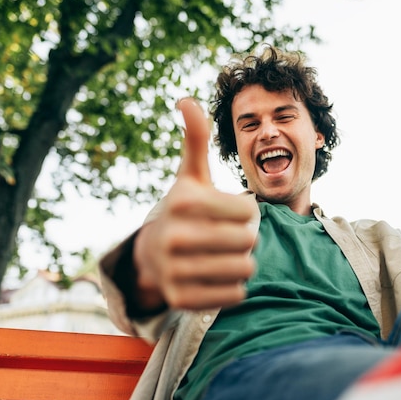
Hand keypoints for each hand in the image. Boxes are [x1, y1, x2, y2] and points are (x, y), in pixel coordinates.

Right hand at [132, 98, 256, 310]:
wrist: (151, 255)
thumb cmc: (183, 210)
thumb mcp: (190, 175)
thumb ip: (195, 139)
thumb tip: (185, 99)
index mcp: (182, 202)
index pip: (249, 211)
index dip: (248, 211)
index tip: (231, 212)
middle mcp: (173, 237)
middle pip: (248, 240)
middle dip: (246, 237)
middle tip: (227, 236)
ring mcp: (174, 271)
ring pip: (244, 269)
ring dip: (243, 262)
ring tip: (225, 255)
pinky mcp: (181, 300)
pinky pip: (234, 296)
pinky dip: (234, 287)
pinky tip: (217, 276)